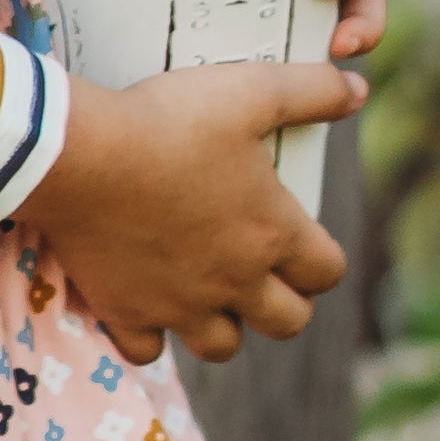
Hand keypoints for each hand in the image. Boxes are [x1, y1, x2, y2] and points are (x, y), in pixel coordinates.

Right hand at [20, 54, 358, 368]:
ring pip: (222, 345)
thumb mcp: (249, 91)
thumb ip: (311, 90)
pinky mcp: (127, 313)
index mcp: (271, 234)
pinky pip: (147, 350)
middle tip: (264, 271)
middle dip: (284, 302)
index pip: (327, 271)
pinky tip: (144, 302)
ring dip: (223, 324)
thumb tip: (358, 91)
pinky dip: (149, 334)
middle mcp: (235, 282)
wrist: (80, 155)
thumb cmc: (167, 121)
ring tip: (208, 290)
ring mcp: (180, 306)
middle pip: (286, 322)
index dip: (323, 258)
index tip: (306, 240)